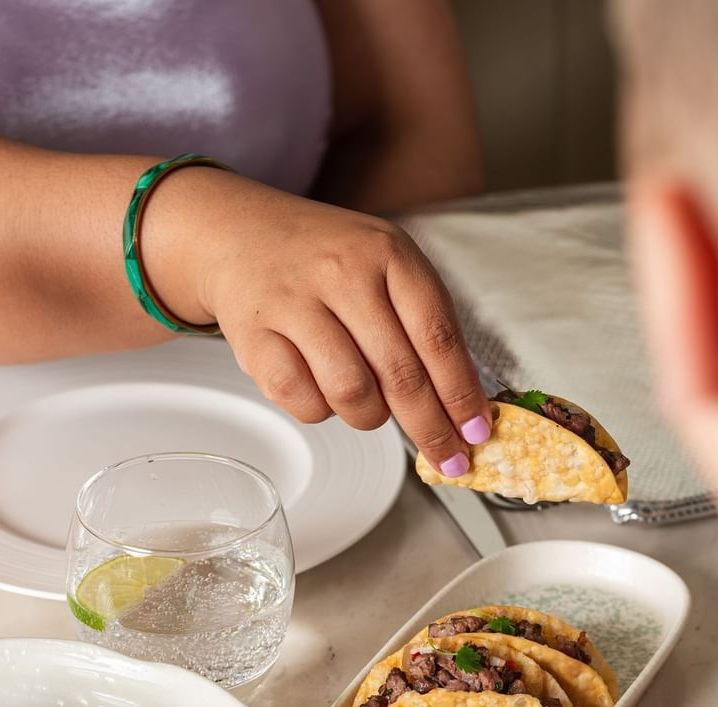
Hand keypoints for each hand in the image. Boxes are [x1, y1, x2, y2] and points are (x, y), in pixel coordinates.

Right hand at [146, 170, 491, 473]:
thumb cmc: (324, 260)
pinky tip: (322, 392)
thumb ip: (422, 325)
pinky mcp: (254, 336)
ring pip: (352, 394)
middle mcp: (342, 274)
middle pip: (400, 375)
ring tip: (369, 406)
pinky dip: (320, 411)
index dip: (461, 394)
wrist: (241, 234)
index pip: (438, 337)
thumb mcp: (384, 265)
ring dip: (370, 417)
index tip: (476, 432)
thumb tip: (462, 406)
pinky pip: (301, 400)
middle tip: (448, 460)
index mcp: (388, 254)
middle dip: (430, 429)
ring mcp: (294, 304)